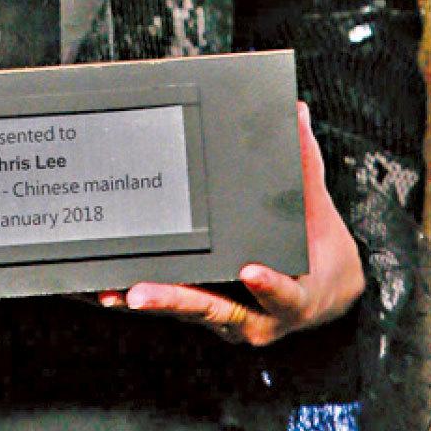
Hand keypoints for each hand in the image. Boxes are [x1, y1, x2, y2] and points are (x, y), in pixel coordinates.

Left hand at [98, 102, 363, 346]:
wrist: (323, 290)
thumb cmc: (318, 248)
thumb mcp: (317, 209)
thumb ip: (304, 163)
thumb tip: (297, 112)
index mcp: (293, 298)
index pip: (282, 294)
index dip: (267, 285)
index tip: (250, 271)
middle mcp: (257, 318)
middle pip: (214, 309)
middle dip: (175, 299)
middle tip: (140, 292)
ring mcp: (228, 319)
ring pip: (186, 310)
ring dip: (150, 301)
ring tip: (114, 292)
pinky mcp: (206, 313)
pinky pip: (174, 307)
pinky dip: (144, 300)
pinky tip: (108, 293)